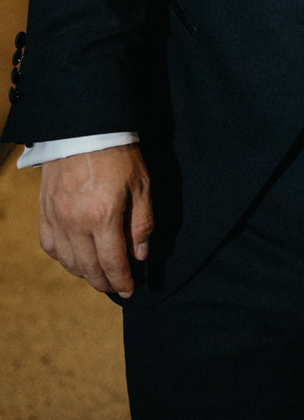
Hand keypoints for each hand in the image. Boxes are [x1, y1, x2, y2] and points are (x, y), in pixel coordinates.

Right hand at [39, 145, 152, 297]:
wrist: (84, 129)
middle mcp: (76, 223)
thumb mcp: (141, 185)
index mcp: (103, 217)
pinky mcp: (45, 212)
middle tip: (116, 287)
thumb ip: (142, 222)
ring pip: (68, 262)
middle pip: (89, 268)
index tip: (129, 290)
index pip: (112, 263)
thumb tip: (140, 254)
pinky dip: (63, 259)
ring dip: (84, 274)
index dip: (122, 281)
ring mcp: (56, 219)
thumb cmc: (118, 154)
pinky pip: (51, 246)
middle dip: (104, 282)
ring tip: (99, 276)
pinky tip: (75, 259)